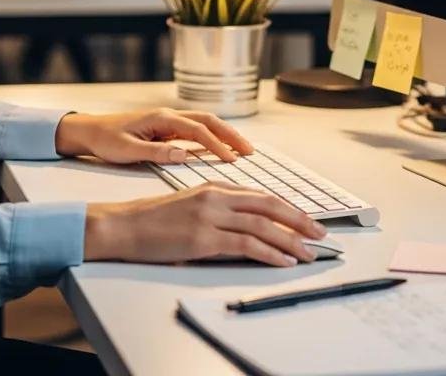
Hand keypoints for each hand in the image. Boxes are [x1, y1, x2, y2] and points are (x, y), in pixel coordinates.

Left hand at [55, 108, 253, 163]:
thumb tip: (185, 155)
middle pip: (208, 120)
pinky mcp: (166, 129)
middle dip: (230, 134)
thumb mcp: (127, 150)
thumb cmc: (106, 140)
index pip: (197, 130)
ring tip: (242, 150)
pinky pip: (194, 131)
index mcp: (161, 119)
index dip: (217, 144)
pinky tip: (219, 150)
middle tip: (249, 151)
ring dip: (224, 134)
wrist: (90, 131)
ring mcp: (168, 122)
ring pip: (203, 124)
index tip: (232, 159)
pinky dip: (211, 138)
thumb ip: (156, 153)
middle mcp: (168, 116)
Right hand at [85, 183, 327, 266]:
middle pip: (270, 205)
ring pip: (263, 225)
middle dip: (299, 220)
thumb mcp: (192, 204)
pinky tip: (284, 260)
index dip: (288, 208)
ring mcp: (211, 216)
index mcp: (215, 186)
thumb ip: (219, 209)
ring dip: (291, 240)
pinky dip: (270, 253)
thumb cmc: (154, 219)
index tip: (306, 219)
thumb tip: (248, 226)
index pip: (262, 195)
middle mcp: (217, 196)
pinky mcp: (204, 238)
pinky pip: (246, 244)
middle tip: (321, 233)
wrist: (124, 225)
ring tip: (309, 252)